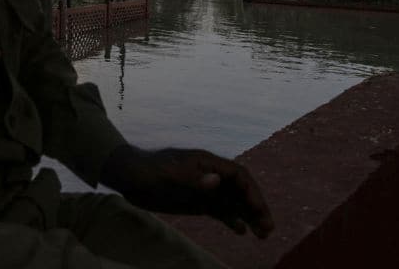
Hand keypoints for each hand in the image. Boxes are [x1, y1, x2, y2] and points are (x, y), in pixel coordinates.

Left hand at [100, 144, 273, 238]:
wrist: (129, 176)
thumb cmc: (148, 170)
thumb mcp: (169, 175)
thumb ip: (193, 179)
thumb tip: (218, 181)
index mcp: (207, 163)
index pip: (238, 175)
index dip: (251, 191)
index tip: (258, 209)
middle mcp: (211, 175)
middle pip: (241, 190)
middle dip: (256, 207)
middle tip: (268, 228)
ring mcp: (205, 189)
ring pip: (234, 202)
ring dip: (249, 216)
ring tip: (263, 234)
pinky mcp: (197, 202)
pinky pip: (220, 211)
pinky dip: (232, 220)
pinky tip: (242, 231)